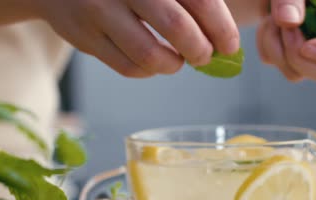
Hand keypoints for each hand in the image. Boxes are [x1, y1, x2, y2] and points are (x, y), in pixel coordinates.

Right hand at [32, 0, 239, 77]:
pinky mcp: (85, 38)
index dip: (221, 27)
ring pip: (148, 54)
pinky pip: (126, 67)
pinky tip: (152, 64)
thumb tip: (220, 34)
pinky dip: (147, 72)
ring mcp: (100, 12)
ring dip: (172, 65)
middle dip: (199, 49)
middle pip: (175, 25)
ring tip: (177, 61)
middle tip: (205, 57)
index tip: (230, 46)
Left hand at [257, 0, 315, 85]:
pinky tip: (269, 26)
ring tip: (273, 19)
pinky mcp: (291, 60)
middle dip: (298, 56)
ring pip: (296, 74)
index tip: (307, 47)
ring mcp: (314, 56)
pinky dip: (266, 46)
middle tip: (284, 27)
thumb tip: (288, 21)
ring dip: (276, 46)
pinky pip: (276, 65)